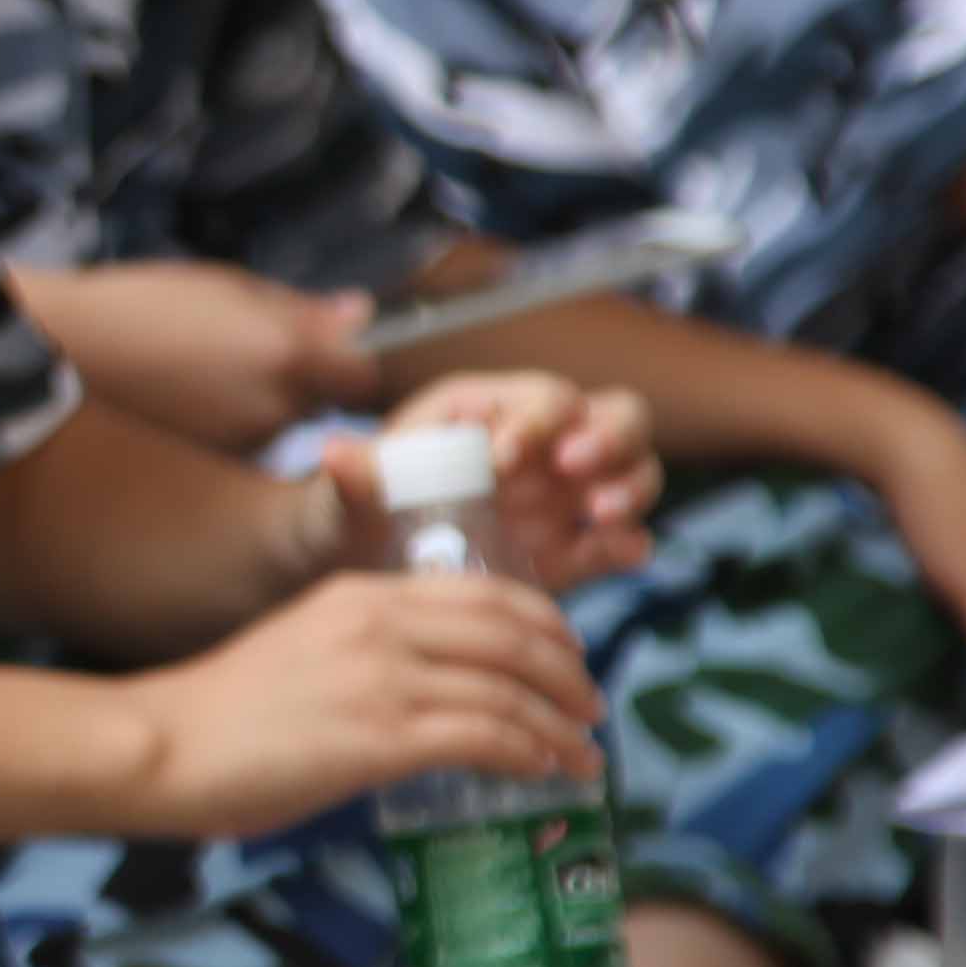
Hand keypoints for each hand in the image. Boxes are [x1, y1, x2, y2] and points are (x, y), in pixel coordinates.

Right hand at [38, 259, 383, 451]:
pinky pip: (241, 449)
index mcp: (289, 357)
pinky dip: (227, 429)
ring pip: (279, 426)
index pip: (368, 374)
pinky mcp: (210, 471)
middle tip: (259, 352)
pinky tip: (189, 405)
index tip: (345, 349)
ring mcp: (243, 448)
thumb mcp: (226, 287)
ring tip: (211, 375)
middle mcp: (276, 412)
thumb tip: (358, 314)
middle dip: (305, 380)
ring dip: (263, 405)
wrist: (57, 363)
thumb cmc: (138, 311)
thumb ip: (301, 309)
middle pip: (320, 402)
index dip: (359, 361)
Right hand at [124, 566, 602, 837]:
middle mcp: (381, 624)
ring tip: (583, 754)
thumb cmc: (218, 716)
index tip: (568, 657)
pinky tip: (546, 773)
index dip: (546, 624)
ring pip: (511, 690)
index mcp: (361, 594)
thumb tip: (418, 699)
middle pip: (514, 634)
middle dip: (569, 672)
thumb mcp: (301, 653)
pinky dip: (531, 755)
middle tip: (590, 708)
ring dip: (561, 726)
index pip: (485, 593)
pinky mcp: (380, 737)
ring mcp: (383, 679)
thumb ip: (363, 658)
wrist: (161, 745)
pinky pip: (487, 738)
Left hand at [317, 369, 659, 587]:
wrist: (361, 570)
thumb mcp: (349, 494)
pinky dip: (627, 545)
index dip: (533, 422)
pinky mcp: (575, 549)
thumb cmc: (357, 512)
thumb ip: (354, 477)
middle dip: (607, 437)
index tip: (501, 459)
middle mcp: (543, 443)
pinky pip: (620, 539)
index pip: (541, 397)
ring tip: (601, 515)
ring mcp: (566, 495)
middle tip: (573, 467)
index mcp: (491, 411)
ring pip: (633, 470)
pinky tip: (620, 553)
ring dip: (629, 487)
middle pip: (614, 417)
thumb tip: (332, 453)